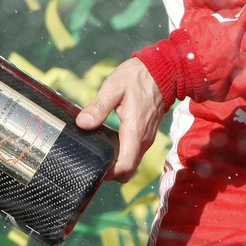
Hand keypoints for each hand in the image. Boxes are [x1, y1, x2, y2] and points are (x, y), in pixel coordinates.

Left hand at [76, 57, 168, 181]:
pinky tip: (108, 146)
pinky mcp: (146, 135)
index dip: (109, 174)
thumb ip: (98, 106)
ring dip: (116, 165)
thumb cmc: (137, 77)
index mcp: (135, 131)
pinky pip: (134, 154)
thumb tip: (83, 124)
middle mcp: (143, 140)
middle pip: (128, 170)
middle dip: (110, 173)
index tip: (94, 169)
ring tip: (96, 154)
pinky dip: (122, 156)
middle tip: (91, 162)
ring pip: (132, 163)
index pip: (125, 166)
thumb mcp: (113, 87)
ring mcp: (146, 139)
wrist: (162, 72)